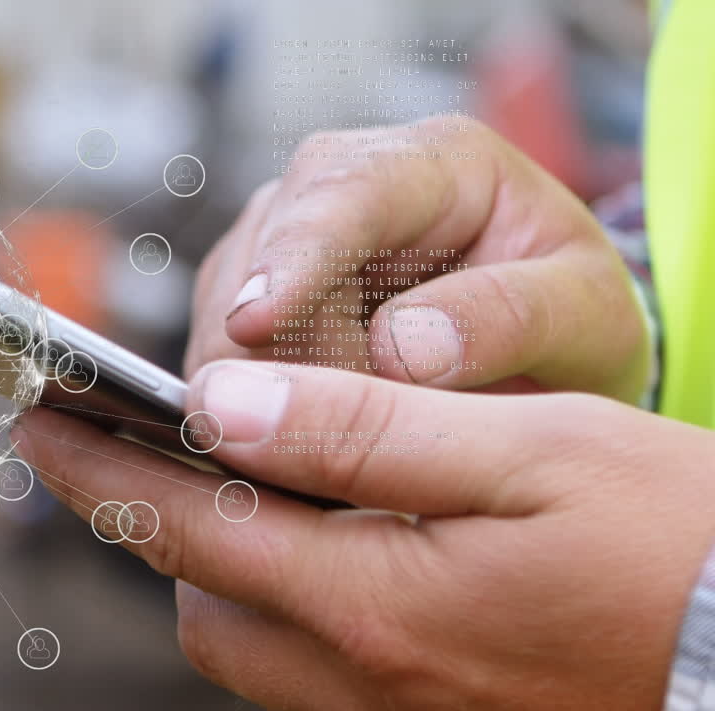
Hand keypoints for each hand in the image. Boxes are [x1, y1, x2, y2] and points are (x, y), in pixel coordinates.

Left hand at [13, 360, 714, 710]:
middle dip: (153, 521)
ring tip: (230, 488)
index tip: (39, 423)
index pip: (186, 525)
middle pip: (202, 597)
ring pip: (248, 642)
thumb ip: (360, 430)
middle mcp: (367, 675)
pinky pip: (308, 673)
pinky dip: (283, 607)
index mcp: (374, 599)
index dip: (97, 469)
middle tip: (142, 447)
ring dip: (219, 565)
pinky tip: (322, 555)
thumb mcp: (525, 451)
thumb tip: (224, 402)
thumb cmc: (674, 549)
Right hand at [185, 117, 650, 402]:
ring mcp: (274, 238)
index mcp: (428, 162)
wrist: (536, 335)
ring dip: (277, 400)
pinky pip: (219, 365)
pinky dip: (257, 414)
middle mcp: (331, 184)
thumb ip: (511, 319)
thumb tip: (399, 351)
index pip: (342, 197)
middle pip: (261, 274)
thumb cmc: (564, 313)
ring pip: (224, 328)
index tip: (254, 326)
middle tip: (370, 452)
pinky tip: (320, 436)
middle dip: (292, 370)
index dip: (293, 262)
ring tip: (363, 444)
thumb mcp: (585, 312)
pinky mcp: (239, 296)